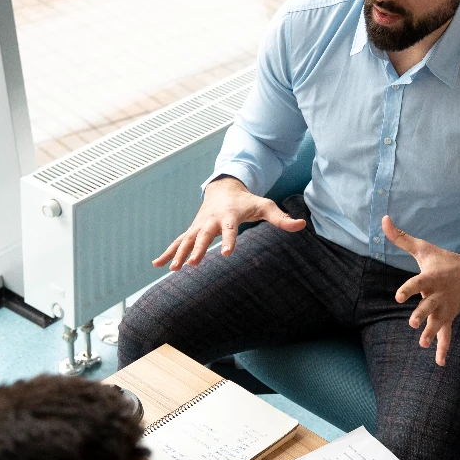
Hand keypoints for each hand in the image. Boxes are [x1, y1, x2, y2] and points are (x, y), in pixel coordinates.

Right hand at [153, 176, 305, 269]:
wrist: (223, 189)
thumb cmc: (247, 201)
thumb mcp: (265, 206)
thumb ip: (282, 218)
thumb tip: (302, 225)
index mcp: (229, 216)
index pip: (229, 230)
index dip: (228, 241)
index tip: (225, 254)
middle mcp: (210, 221)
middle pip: (202, 236)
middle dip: (196, 249)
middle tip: (192, 264)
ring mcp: (198, 225)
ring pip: (186, 240)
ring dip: (178, 254)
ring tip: (171, 270)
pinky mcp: (192, 230)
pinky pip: (178, 242)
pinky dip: (167, 252)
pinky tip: (156, 265)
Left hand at [383, 215, 459, 366]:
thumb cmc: (443, 261)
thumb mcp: (423, 249)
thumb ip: (401, 238)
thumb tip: (383, 220)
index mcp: (431, 278)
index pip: (418, 283)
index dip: (408, 289)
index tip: (399, 296)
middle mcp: (438, 295)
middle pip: (429, 306)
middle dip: (422, 315)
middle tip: (413, 322)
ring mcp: (444, 309)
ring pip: (438, 323)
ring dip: (431, 333)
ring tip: (422, 342)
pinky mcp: (448, 318)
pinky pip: (447, 336)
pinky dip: (444, 349)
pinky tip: (440, 363)